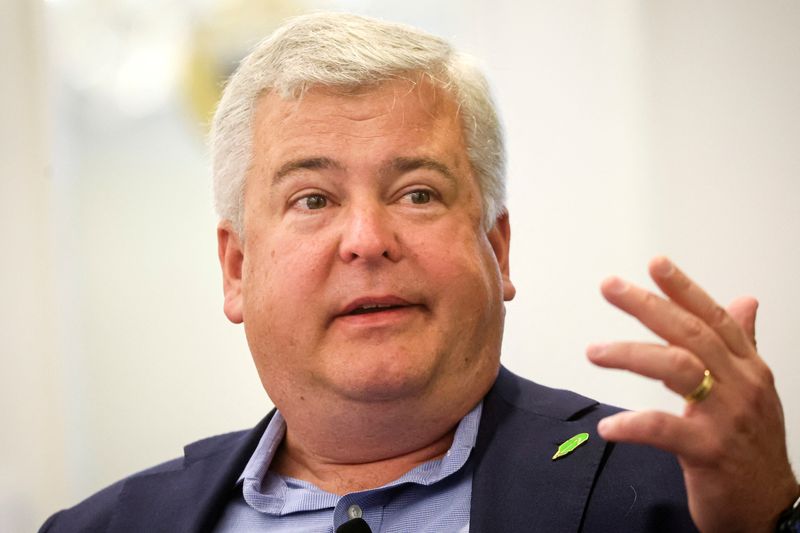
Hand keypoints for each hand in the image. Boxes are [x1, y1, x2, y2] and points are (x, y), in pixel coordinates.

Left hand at [587, 256, 798, 532]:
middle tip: (611, 287)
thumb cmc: (752, 446)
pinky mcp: (709, 451)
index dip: (684, 288)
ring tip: (594, 352)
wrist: (770, 507)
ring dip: (631, 354)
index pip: (714, 317)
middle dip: (647, 306)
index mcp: (747, 367)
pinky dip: (633, 425)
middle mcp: (740, 384)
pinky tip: (607, 427)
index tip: (655, 264)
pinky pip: (664, 430)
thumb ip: (743, 343)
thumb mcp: (753, 389)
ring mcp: (726, 417)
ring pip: (678, 368)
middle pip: (691, 333)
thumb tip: (745, 301)